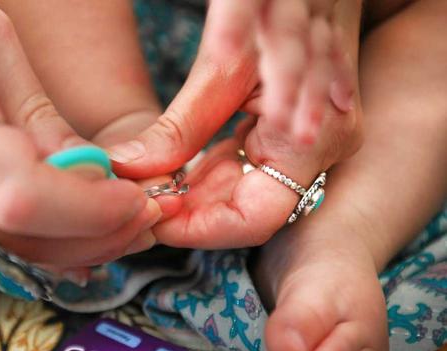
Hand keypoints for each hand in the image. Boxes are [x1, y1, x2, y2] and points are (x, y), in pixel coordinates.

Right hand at [0, 0, 160, 268]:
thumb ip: (32, 111)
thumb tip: (85, 170)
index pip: (19, 193)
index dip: (87, 209)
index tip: (133, 200)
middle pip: (15, 237)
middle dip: (93, 237)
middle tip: (144, 214)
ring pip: (0, 246)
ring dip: (72, 243)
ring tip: (120, 218)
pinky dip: (38, 238)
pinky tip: (75, 227)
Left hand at [108, 0, 362, 247]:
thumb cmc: (279, 4)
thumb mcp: (225, 64)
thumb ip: (182, 127)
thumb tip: (129, 167)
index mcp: (314, 140)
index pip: (253, 218)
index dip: (197, 227)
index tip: (149, 219)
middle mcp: (321, 149)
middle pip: (244, 207)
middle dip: (189, 209)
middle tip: (138, 201)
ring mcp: (310, 138)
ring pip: (241, 189)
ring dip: (194, 192)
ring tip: (149, 185)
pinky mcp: (293, 127)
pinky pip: (246, 164)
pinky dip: (207, 170)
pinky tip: (174, 169)